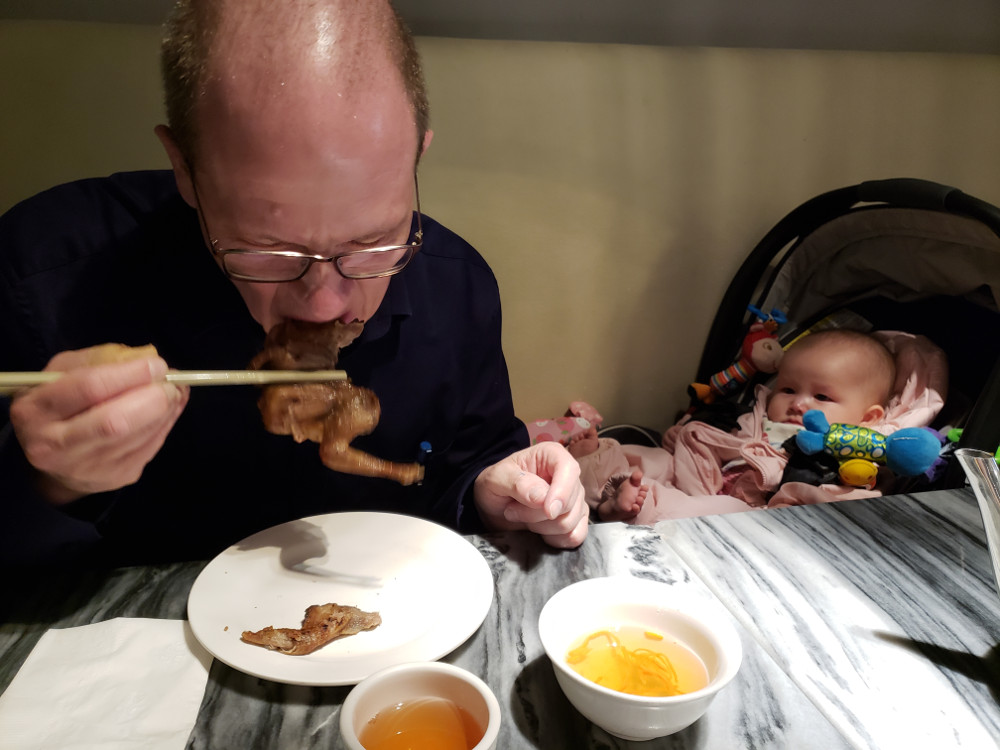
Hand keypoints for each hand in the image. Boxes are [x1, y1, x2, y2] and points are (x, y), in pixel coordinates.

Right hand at [9, 347, 188, 502]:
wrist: (51, 456)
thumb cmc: (61, 402)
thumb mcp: (63, 372)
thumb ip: (99, 360)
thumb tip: (147, 360)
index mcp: (37, 409)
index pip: (91, 388)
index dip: (131, 374)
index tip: (156, 365)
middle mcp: (54, 445)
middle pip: (115, 421)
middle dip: (153, 397)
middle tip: (170, 383)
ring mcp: (85, 467)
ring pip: (138, 436)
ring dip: (166, 410)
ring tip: (172, 393)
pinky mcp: (113, 478)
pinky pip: (150, 447)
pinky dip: (166, 424)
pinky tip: (169, 410)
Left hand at [473, 442, 588, 548]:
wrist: (494, 505)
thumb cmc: (496, 485)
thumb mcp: (497, 478)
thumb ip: (518, 484)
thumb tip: (543, 498)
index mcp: (552, 455)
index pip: (569, 470)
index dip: (561, 492)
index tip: (547, 511)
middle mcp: (569, 476)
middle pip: (568, 504)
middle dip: (536, 515)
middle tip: (512, 510)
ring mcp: (575, 499)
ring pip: (569, 523)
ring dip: (540, 527)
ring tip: (522, 517)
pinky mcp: (576, 520)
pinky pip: (575, 536)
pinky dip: (555, 540)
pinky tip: (539, 531)